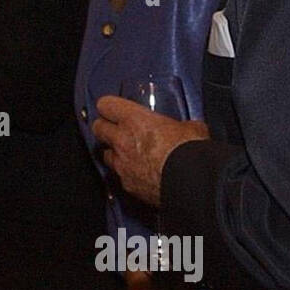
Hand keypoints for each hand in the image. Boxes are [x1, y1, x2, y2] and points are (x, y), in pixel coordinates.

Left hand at [92, 96, 209, 207]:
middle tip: (116, 130)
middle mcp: (122, 140)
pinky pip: (120, 177)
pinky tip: (140, 175)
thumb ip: (182, 125)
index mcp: (135, 120)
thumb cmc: (190, 152)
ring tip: (129, 155)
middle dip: (105, 128)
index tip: (114, 109)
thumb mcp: (191, 128)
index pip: (105, 104)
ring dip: (114, 153)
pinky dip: (127, 175)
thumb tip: (189, 128)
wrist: (191, 183)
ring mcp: (122, 164)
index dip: (109, 106)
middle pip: (97, 128)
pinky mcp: (127, 185)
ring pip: (105, 155)